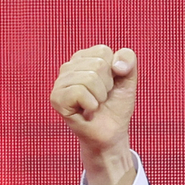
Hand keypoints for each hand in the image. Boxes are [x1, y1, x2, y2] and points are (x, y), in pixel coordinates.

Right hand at [50, 45, 138, 184]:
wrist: (111, 133)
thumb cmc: (116, 106)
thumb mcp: (128, 80)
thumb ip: (128, 60)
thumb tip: (116, 65)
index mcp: (84, 58)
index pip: (103, 51)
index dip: (115, 71)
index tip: (110, 85)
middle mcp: (68, 67)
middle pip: (98, 64)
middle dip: (107, 85)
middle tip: (102, 97)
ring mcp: (60, 82)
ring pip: (89, 78)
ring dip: (100, 96)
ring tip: (95, 104)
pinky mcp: (56, 98)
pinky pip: (79, 92)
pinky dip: (91, 104)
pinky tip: (87, 110)